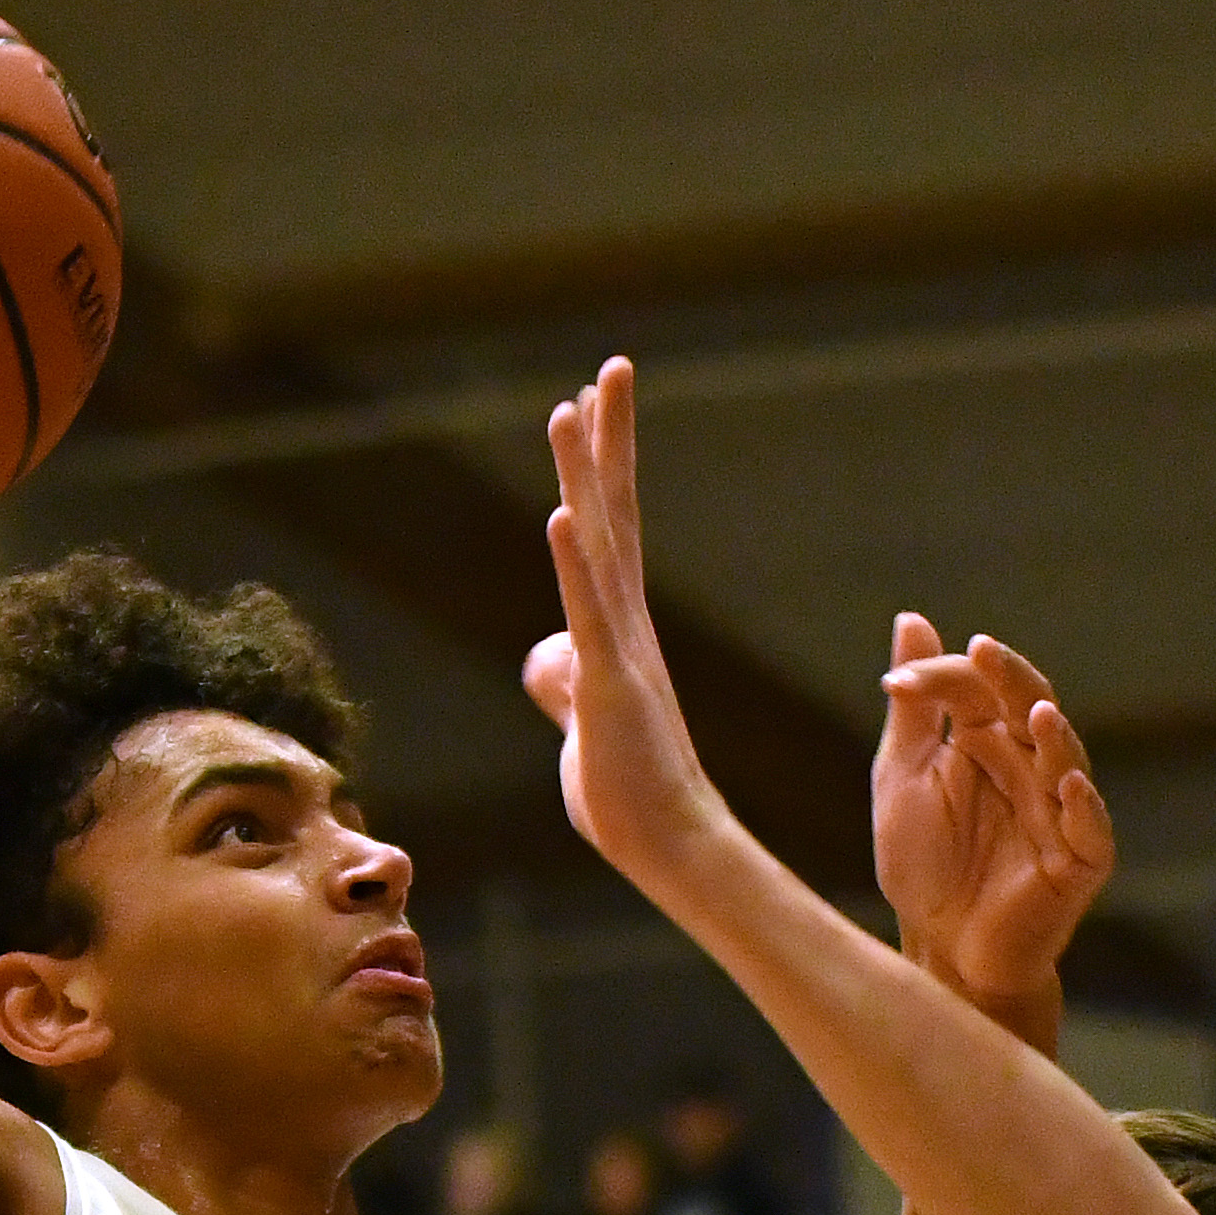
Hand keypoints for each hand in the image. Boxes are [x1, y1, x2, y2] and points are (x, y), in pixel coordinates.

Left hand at [524, 358, 738, 886]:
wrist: (672, 847)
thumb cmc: (629, 795)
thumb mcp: (582, 726)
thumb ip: (562, 683)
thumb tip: (543, 654)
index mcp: (617, 629)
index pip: (606, 529)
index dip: (598, 465)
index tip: (591, 402)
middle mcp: (625, 624)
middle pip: (613, 513)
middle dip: (607, 438)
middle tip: (611, 366)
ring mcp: (621, 651)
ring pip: (600, 546)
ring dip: (585, 475)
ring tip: (571, 408)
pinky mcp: (610, 688)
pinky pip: (590, 615)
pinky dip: (574, 564)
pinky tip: (561, 516)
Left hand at [871, 619, 1114, 1004]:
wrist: (942, 947)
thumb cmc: (925, 864)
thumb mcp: (905, 778)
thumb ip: (916, 707)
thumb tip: (912, 620)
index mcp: (990, 741)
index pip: (979, 690)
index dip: (944, 677)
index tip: (897, 683)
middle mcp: (1032, 767)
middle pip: (1031, 710)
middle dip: (1011, 681)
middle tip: (984, 653)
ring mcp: (1061, 814)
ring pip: (1065, 762)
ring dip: (1054, 737)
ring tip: (1035, 712)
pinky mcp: (1081, 862)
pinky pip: (1090, 830)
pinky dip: (1082, 807)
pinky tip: (1066, 784)